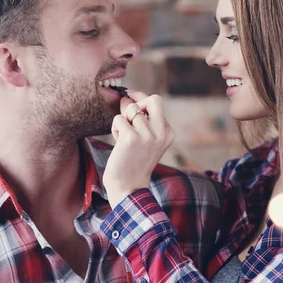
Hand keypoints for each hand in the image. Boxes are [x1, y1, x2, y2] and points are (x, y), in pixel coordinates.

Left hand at [103, 91, 173, 207]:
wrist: (129, 188)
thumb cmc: (133, 162)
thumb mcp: (144, 139)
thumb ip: (139, 119)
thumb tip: (126, 98)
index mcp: (168, 132)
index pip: (156, 102)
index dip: (141, 97)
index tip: (129, 95)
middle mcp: (161, 132)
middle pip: (153, 99)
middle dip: (137, 101)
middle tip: (127, 114)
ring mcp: (147, 135)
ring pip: (130, 109)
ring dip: (122, 120)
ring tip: (122, 136)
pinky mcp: (131, 138)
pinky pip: (118, 119)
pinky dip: (115, 128)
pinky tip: (118, 142)